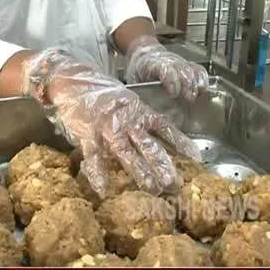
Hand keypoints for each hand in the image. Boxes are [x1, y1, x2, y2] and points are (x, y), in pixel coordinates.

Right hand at [22, 48, 201, 198]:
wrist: (73, 80)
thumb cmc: (104, 96)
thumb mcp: (130, 104)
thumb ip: (143, 121)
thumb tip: (163, 141)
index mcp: (140, 112)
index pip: (165, 128)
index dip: (181, 142)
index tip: (196, 158)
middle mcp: (128, 121)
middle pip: (149, 145)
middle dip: (162, 165)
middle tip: (174, 184)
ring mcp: (108, 128)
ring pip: (127, 152)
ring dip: (140, 172)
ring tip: (153, 189)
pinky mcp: (88, 134)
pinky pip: (94, 156)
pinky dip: (98, 173)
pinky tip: (104, 190)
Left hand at [125, 35, 208, 100]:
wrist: (143, 53)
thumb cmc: (139, 71)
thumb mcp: (135, 81)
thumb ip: (142, 92)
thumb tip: (147, 109)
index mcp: (153, 64)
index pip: (165, 69)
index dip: (171, 80)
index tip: (173, 93)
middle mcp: (169, 61)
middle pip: (183, 69)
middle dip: (187, 84)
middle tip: (189, 98)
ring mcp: (180, 62)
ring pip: (192, 69)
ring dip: (197, 82)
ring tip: (198, 94)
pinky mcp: (188, 65)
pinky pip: (199, 70)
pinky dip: (203, 80)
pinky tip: (204, 89)